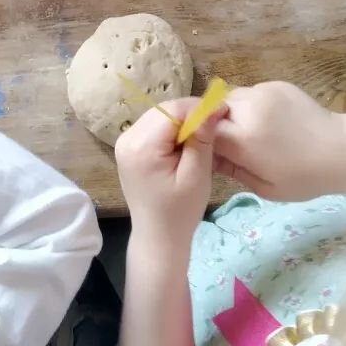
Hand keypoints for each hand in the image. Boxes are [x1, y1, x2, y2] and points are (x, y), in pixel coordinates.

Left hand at [115, 99, 226, 248]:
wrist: (158, 237)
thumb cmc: (180, 211)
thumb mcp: (196, 175)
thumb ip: (201, 139)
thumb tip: (211, 107)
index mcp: (142, 146)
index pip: (172, 110)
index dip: (198, 108)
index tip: (221, 114)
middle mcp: (127, 139)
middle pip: (164, 110)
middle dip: (190, 114)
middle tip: (214, 126)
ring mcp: (124, 142)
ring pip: (159, 116)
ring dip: (181, 121)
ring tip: (201, 137)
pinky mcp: (128, 148)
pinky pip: (153, 127)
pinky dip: (170, 130)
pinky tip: (184, 145)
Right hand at [211, 82, 345, 200]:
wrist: (341, 150)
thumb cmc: (303, 178)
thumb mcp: (264, 187)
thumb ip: (231, 170)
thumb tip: (206, 158)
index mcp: (243, 139)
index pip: (202, 130)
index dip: (201, 138)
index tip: (206, 148)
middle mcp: (248, 109)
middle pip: (213, 109)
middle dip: (215, 123)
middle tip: (231, 141)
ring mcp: (262, 92)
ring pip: (231, 97)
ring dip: (233, 112)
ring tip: (252, 130)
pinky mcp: (275, 84)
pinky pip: (251, 93)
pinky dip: (252, 106)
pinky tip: (270, 121)